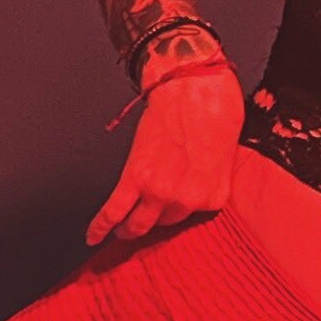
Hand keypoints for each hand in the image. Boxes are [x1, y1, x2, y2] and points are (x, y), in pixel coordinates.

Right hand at [86, 67, 244, 247]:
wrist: (192, 83)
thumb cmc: (217, 107)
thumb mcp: (228, 150)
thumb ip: (214, 174)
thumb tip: (200, 177)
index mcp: (214, 195)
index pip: (193, 215)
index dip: (181, 205)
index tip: (172, 205)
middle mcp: (187, 201)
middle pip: (165, 222)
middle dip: (156, 217)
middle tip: (144, 217)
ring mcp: (159, 192)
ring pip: (137, 224)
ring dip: (127, 229)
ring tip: (120, 231)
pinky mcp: (134, 178)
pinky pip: (113, 211)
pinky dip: (100, 227)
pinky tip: (92, 237)